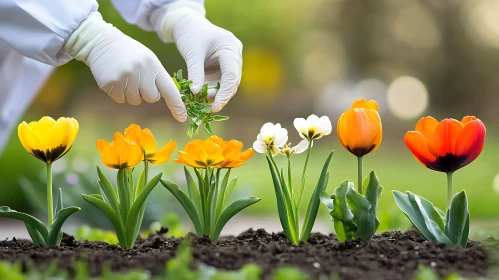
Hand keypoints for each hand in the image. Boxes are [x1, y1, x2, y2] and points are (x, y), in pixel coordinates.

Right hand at [64, 13, 186, 121]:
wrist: (102, 42)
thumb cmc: (130, 54)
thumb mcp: (148, 59)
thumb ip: (157, 77)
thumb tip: (170, 98)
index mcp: (154, 65)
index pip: (169, 89)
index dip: (177, 104)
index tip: (182, 117)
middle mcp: (141, 71)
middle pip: (151, 98)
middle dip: (146, 93)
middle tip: (137, 78)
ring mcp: (125, 78)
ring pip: (135, 101)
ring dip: (131, 93)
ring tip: (125, 76)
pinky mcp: (111, 83)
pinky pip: (120, 100)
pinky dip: (118, 93)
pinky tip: (115, 78)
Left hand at [160, 7, 242, 112]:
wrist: (187, 25)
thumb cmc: (190, 34)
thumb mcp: (192, 54)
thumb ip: (195, 73)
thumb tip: (196, 93)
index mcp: (230, 47)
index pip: (231, 75)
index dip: (225, 93)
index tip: (215, 107)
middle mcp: (234, 55)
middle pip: (232, 81)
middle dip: (219, 95)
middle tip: (206, 108)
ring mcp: (230, 61)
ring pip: (226, 84)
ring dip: (214, 94)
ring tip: (200, 102)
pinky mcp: (223, 66)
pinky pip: (220, 81)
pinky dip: (211, 90)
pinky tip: (201, 96)